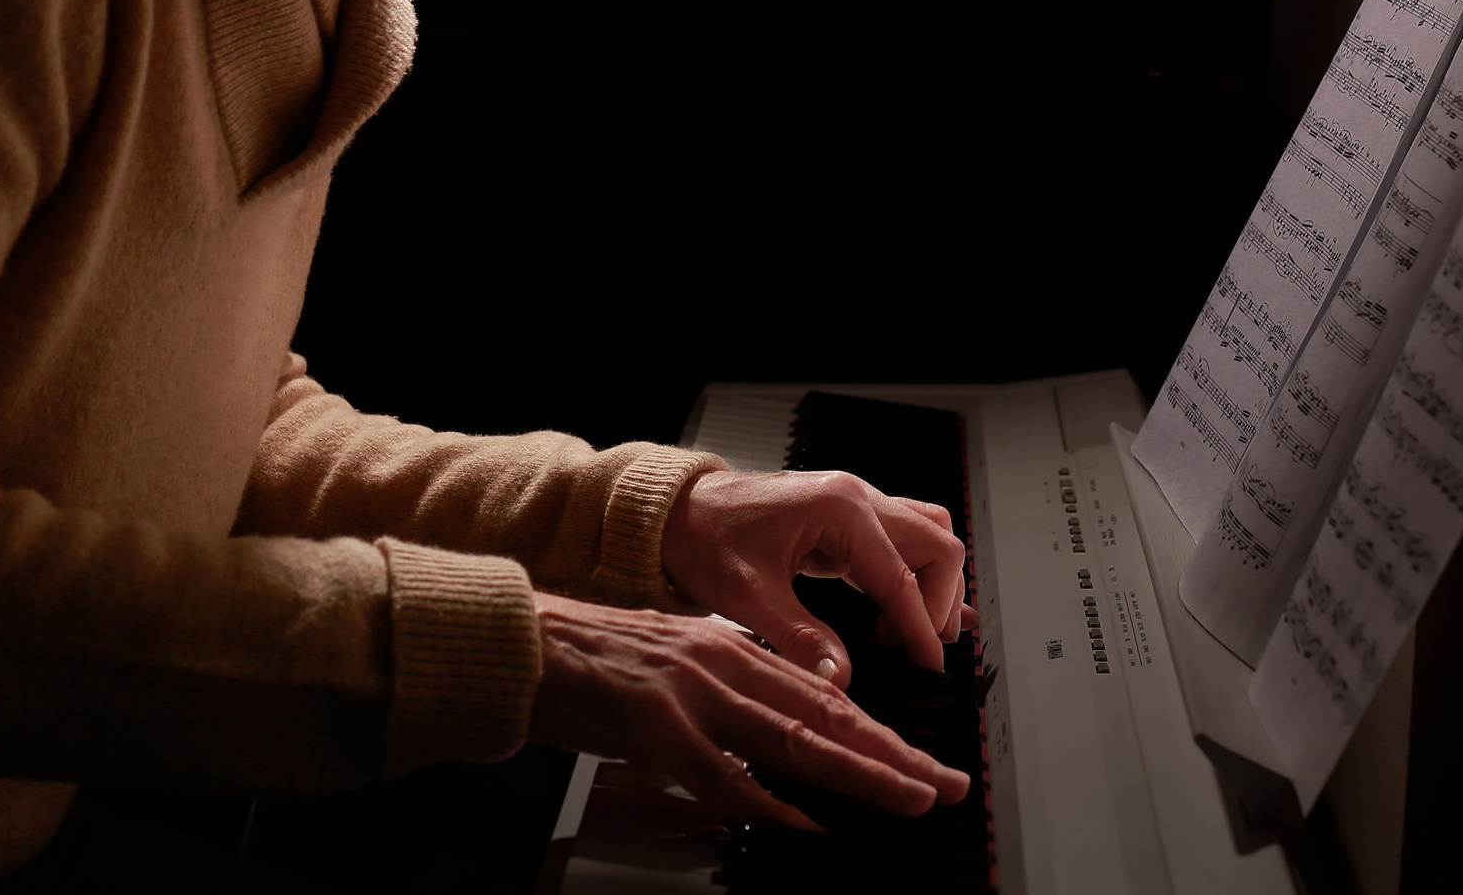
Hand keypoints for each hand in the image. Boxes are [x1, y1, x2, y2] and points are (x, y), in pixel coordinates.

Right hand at [526, 591, 969, 829]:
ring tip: (908, 798)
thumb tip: (766, 751)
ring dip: (859, 773)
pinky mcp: (656, 725)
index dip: (876, 732)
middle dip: (893, 755)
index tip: (918, 762)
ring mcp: (691, 696)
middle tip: (944, 785)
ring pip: (794, 739)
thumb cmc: (584, 659)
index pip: (820, 695)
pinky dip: (767, 800)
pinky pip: (723, 773)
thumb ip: (721, 704)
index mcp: (725, 649)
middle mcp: (719, 665)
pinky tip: (804, 819)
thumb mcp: (669, 666)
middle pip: (825, 716)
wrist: (518, 642)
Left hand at [659, 470, 972, 683]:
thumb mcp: (746, 595)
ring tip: (903, 635)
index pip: (902, 575)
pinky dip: (914, 575)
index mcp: (839, 508)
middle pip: (936, 546)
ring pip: (926, 538)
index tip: (930, 668)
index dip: (921, 628)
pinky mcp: (843, 521)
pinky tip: (912, 611)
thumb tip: (839, 678)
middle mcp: (855, 498)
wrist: (673, 512)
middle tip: (917, 651)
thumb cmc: (702, 537)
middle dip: (938, 602)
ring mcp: (853, 505)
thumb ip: (798, 637)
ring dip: (929, 585)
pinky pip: (900, 542)